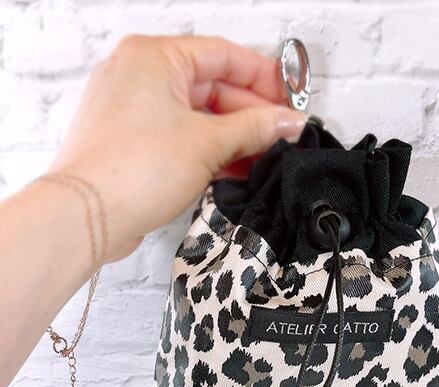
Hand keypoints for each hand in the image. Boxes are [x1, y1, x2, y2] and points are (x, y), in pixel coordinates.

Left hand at [49, 35, 305, 261]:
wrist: (88, 217)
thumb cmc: (130, 170)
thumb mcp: (208, 143)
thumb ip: (254, 129)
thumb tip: (286, 122)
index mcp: (154, 57)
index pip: (224, 55)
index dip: (263, 78)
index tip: (289, 100)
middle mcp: (140, 76)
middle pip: (212, 87)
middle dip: (251, 114)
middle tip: (281, 135)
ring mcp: (135, 110)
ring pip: (199, 116)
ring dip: (233, 137)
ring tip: (264, 156)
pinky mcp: (134, 142)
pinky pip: (182, 137)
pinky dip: (210, 151)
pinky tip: (236, 168)